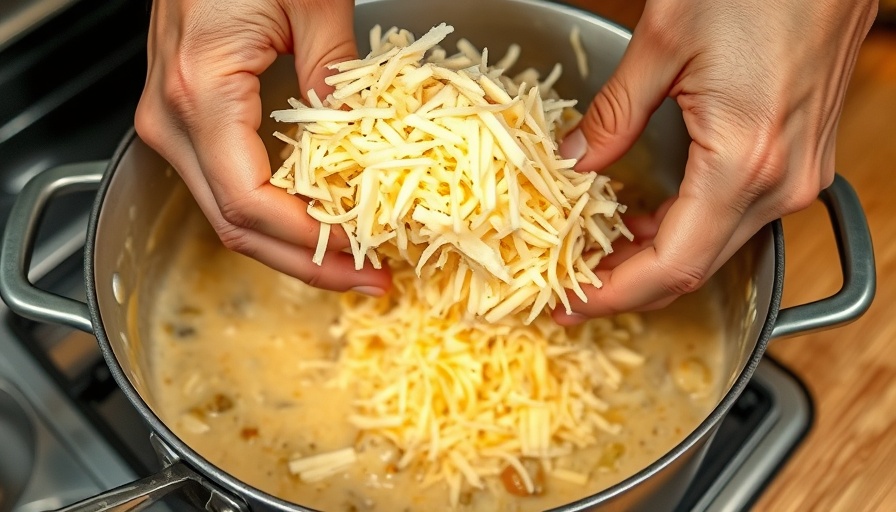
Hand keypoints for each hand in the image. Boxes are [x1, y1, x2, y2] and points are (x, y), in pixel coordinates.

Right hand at [135, 0, 390, 294]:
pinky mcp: (186, 119)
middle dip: (306, 264)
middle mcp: (173, 120)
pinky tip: (318, 220)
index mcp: (202, 94)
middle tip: (367, 279)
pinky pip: (228, 186)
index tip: (362, 258)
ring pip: (229, 216)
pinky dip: (275, 215)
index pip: (250, 202)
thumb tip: (364, 138)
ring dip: (292, 246)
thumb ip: (338, 73)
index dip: (308, 243)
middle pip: (235, 227)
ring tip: (353, 258)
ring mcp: (172, 124)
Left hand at [555, 0, 876, 321]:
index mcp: (745, 162)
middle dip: (627, 286)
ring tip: (599, 256)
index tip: (568, 305)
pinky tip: (650, 219)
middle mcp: (783, 183)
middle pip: (695, 268)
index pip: (671, 266)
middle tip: (571, 288)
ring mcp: (801, 173)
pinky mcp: (804, 157)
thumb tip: (573, 161)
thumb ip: (614, 114)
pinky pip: (739, 215)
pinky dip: (689, 229)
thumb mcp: (662, 42)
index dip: (614, 296)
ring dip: (656, 258)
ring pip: (717, 246)